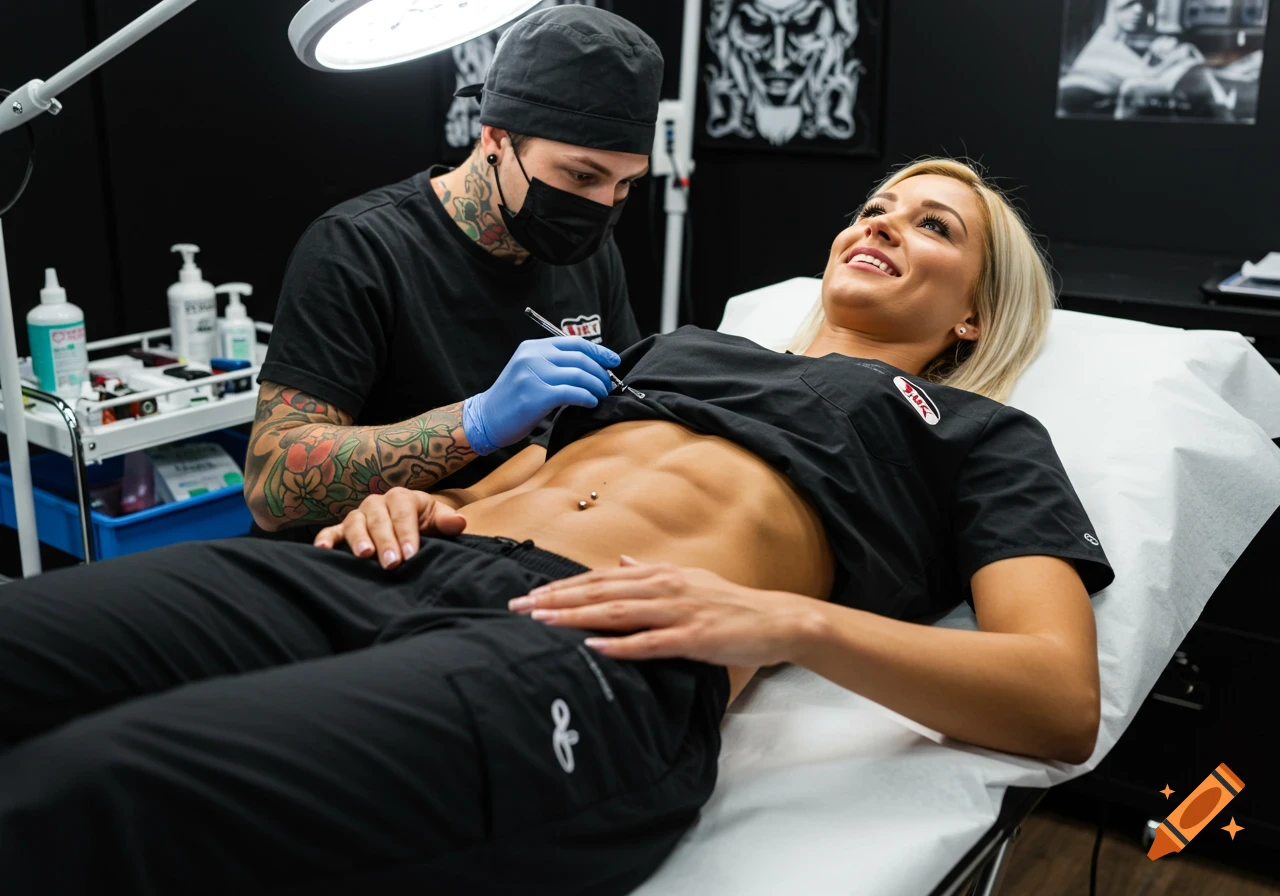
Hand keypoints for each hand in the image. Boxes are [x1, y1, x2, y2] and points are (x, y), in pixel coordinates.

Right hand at [313, 486, 465, 567]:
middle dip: (385, 541)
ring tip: (364, 556)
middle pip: (378, 519)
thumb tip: (460, 522)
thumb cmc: (426, 525)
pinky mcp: (342, 530)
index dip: (407, 533)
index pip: (403, 513)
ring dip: (358, 539)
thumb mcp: (439, 521)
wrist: (412, 527)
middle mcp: (377, 503)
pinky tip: (322, 551)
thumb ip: (447, 522)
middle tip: (392, 563)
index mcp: (402, 498)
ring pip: (354, 523)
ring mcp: (358, 515)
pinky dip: (325, 540)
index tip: (411, 555)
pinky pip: (331, 532)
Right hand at [463, 336, 619, 455]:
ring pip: (579, 375)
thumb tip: (592, 366)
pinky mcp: (535, 395)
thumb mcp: (530, 371)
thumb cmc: (513, 399)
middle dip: (600, 373)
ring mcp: (532, 375)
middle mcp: (532, 356)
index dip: (599, 351)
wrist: (485, 419)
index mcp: (532, 347)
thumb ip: (554, 364)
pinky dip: (587, 397)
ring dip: (597, 387)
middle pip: (580, 358)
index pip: (574, 342)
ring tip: (601, 396)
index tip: (613, 361)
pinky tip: (591, 403)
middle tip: (608, 386)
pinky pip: (571, 393)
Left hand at [507, 556, 824, 666]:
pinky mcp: (693, 638)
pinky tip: (594, 646)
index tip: (532, 593)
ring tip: (543, 621)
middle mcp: (664, 587)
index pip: (601, 579)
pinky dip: (620, 645)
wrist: (775, 619)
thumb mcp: (689, 578)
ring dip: (577, 617)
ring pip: (617, 613)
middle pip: (600, 593)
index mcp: (661, 574)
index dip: (565, 585)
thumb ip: (652, 572)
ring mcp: (678, 612)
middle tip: (520, 607)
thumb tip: (622, 560)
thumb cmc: (729, 603)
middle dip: (557, 599)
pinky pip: (650, 642)